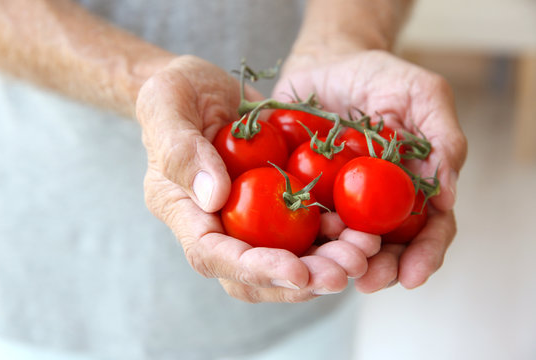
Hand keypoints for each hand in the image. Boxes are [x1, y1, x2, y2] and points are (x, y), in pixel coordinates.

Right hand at [135, 55, 378, 301]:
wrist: (202, 88)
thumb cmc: (175, 91)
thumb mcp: (167, 105)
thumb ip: (182, 151)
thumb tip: (215, 200)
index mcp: (183, 210)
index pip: (213, 255)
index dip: (255, 269)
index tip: (298, 272)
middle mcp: (215, 225)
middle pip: (254, 274)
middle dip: (300, 280)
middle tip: (343, 274)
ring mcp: (245, 218)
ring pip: (284, 260)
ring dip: (324, 264)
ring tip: (362, 254)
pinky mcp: (273, 205)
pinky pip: (303, 231)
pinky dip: (333, 236)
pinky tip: (359, 229)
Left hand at [274, 50, 467, 291]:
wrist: (326, 62)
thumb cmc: (379, 75)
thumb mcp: (422, 94)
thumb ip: (443, 139)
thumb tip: (448, 198)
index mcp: (411, 186)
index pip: (427, 230)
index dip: (424, 256)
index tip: (414, 276)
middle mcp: (376, 202)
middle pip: (385, 248)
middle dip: (380, 268)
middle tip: (367, 279)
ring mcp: (338, 200)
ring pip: (342, 243)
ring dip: (339, 261)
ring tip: (332, 269)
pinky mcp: (302, 193)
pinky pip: (301, 220)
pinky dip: (302, 235)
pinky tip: (297, 244)